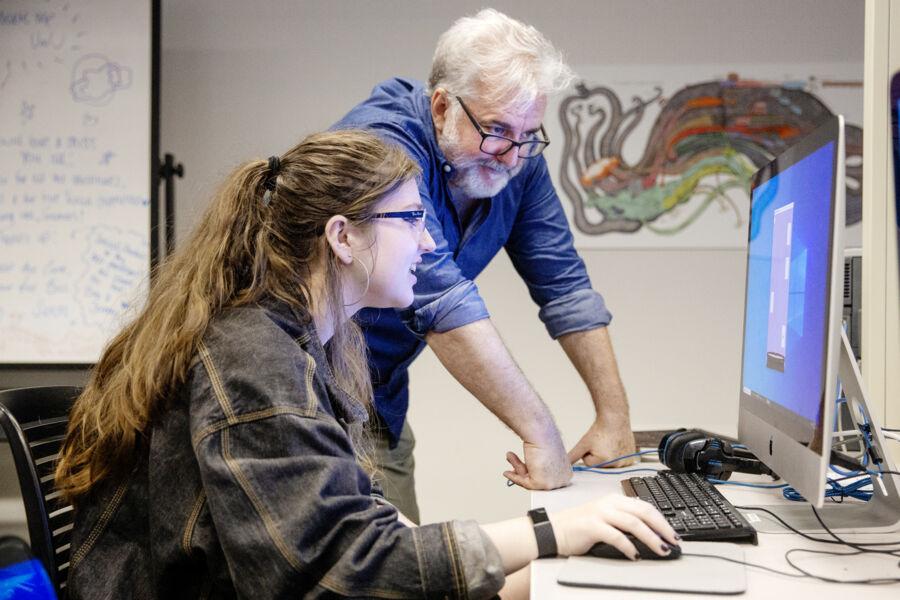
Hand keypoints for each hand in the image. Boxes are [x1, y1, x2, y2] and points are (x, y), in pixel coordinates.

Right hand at [503, 440, 571, 489]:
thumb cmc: (545, 438)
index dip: (533, 473)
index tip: (524, 470)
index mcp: (566, 471)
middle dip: (524, 472)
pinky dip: (515, 478)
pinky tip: (508, 473)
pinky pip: (525, 484)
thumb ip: (539, 464)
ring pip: (531, 481)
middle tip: (514, 467)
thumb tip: (530, 468)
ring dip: (517, 469)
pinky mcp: (542, 484)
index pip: (548, 477)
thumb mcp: (544, 454)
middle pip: (539, 480)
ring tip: (510, 458)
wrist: (541, 433)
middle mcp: (562, 479)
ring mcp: (553, 483)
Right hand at [550, 494, 678, 558]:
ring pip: (633, 523)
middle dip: (662, 527)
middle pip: (643, 512)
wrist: (553, 530)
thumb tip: (649, 533)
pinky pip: (616, 536)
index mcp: (614, 499)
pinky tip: (635, 555)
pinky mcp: (592, 526)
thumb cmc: (579, 527)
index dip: (662, 520)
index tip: (673, 533)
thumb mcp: (604, 518)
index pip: (645, 506)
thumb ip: (624, 520)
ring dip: (651, 538)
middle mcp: (609, 503)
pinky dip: (629, 546)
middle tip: (673, 541)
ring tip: (661, 549)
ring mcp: (600, 513)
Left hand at [567, 419, 636, 467]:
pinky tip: (617, 445)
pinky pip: (620, 461)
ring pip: (609, 463)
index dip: (588, 453)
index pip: (589, 463)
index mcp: (603, 461)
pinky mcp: (631, 459)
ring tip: (610, 443)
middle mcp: (616, 464)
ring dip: (608, 454)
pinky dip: (618, 454)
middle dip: (598, 455)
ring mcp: (625, 462)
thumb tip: (564, 465)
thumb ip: (573, 456)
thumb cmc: (600, 430)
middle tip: (602, 443)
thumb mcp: (583, 443)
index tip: (594, 444)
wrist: (615, 419)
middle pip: (600, 464)